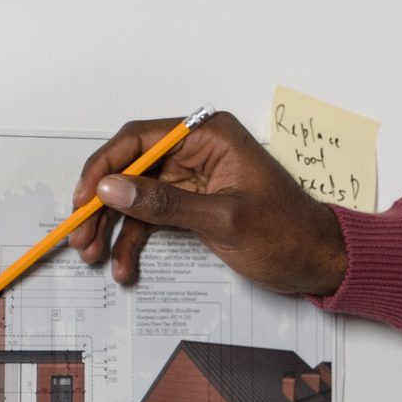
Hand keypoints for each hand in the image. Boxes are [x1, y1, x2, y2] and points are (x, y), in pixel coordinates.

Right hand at [69, 113, 349, 295]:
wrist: (320, 262)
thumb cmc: (287, 235)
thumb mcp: (223, 220)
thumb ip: (165, 203)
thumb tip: (111, 187)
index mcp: (209, 136)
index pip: (139, 139)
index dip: (103, 167)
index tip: (82, 199)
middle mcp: (198, 150)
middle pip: (131, 168)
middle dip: (103, 204)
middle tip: (80, 237)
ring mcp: (195, 178)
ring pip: (136, 196)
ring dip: (114, 228)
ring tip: (95, 258)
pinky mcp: (195, 204)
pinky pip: (153, 217)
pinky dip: (135, 240)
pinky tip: (123, 266)